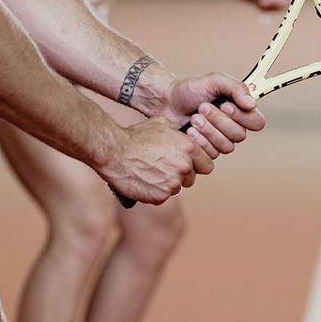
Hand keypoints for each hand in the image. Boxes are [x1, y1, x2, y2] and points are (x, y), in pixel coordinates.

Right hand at [97, 117, 212, 204]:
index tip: (187, 164)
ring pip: (176, 188)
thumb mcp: (161, 124)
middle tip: (164, 168)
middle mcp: (184, 167)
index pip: (207, 164)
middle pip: (191, 178)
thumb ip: (178, 134)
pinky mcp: (160, 197)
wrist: (114, 151)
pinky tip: (144, 181)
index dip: (197, 164)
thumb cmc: (135, 135)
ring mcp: (172, 183)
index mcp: (188, 148)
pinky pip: (162, 197)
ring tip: (150, 172)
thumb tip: (185, 137)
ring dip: (166, 183)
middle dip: (181, 175)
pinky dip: (154, 192)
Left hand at [162, 73, 265, 152]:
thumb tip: (251, 103)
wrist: (166, 102)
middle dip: (218, 121)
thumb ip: (235, 87)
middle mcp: (233, 127)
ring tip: (193, 118)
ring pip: (227, 146)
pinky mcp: (207, 151)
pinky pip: (212, 154)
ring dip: (208, 130)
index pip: (257, 122)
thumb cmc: (190, 90)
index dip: (243, 117)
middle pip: (240, 135)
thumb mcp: (214, 80)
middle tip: (202, 108)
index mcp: (239, 110)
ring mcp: (221, 141)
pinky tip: (189, 131)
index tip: (225, 105)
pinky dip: (200, 141)